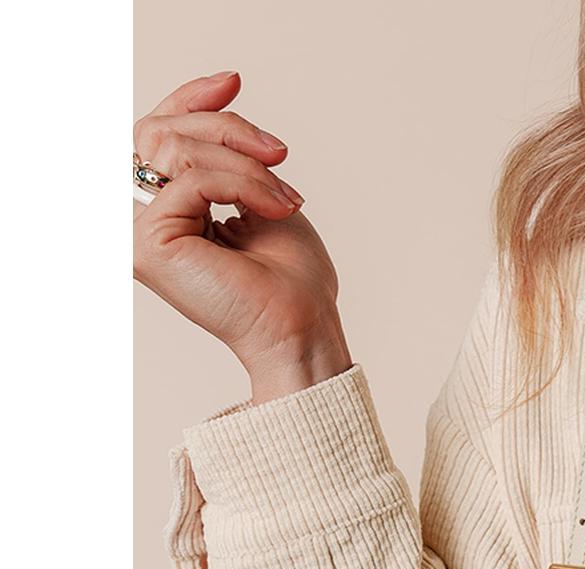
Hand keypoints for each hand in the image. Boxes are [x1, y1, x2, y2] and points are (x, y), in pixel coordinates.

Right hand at [132, 69, 351, 400]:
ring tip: (285, 196)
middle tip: (278, 153)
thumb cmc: (291, 279)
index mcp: (167, 209)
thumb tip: (217, 95)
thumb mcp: (261, 194)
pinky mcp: (150, 245)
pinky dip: (242, 185)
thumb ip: (227, 154)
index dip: (190, 100)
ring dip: (243, 163)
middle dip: (227, 128)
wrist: (303, 328)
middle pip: (161, 131)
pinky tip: (276, 209)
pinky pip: (193, 180)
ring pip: (175, 149)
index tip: (233, 82)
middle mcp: (143, 220)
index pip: (158, 135)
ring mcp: (139, 232)